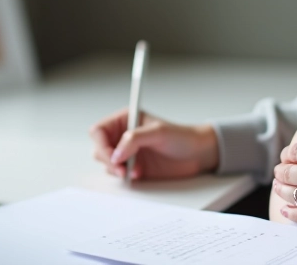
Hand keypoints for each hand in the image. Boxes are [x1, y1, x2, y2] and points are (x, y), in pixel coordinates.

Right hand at [89, 108, 218, 180]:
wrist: (197, 154)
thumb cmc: (181, 137)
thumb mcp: (158, 132)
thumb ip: (134, 139)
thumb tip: (116, 154)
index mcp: (126, 119)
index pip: (99, 131)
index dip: (101, 145)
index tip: (113, 157)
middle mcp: (123, 135)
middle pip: (99, 148)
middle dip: (108, 160)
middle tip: (122, 169)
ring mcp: (128, 152)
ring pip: (107, 163)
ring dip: (117, 169)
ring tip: (135, 171)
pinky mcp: (134, 167)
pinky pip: (118, 174)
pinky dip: (124, 177)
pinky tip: (138, 175)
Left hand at [272, 99, 296, 229]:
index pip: (294, 152)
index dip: (287, 154)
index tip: (287, 157)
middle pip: (288, 172)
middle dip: (281, 172)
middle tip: (279, 173)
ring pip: (291, 193)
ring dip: (281, 190)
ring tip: (279, 188)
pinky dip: (291, 212)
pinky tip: (286, 210)